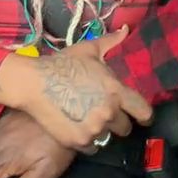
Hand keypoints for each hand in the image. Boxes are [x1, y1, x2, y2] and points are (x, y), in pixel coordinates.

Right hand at [0, 25, 152, 149]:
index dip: (144, 115)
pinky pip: (92, 148)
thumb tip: (126, 29)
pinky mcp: (79, 142)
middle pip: (125, 128)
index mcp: (116, 91)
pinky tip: (77, 128)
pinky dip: (87, 141)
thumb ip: (111, 42)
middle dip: (116, 121)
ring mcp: (94, 129)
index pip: (144, 112)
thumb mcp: (89, 50)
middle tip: (102, 113)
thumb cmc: (62, 64)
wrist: (34, 83)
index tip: (139, 117)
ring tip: (87, 119)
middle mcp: (109, 112)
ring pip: (107, 138)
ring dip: (100, 131)